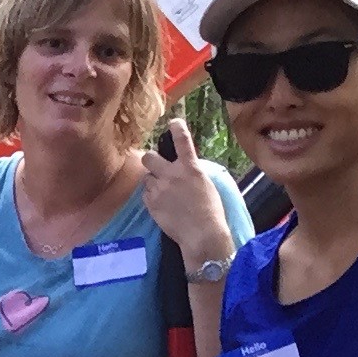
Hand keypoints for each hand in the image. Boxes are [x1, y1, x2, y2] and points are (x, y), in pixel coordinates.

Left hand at [139, 119, 229, 263]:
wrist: (201, 233)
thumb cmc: (212, 211)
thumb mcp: (207, 185)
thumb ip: (193, 173)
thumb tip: (187, 168)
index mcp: (191, 168)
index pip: (182, 141)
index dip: (176, 128)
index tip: (173, 122)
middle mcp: (172, 174)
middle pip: (149, 157)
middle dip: (151, 160)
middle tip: (156, 167)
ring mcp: (159, 189)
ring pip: (147, 178)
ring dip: (153, 182)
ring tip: (164, 194)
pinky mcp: (150, 203)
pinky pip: (146, 194)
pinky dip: (151, 197)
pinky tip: (162, 205)